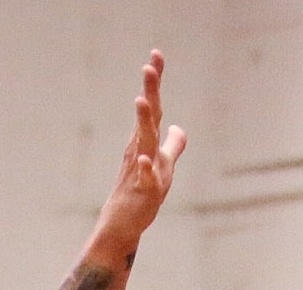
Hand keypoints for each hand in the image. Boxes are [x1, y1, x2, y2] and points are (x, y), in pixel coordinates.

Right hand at [96, 50, 186, 249]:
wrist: (123, 222)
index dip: (155, 83)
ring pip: (144, 142)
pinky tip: (145, 159)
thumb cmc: (142, 192)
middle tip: (149, 65)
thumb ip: (173, 147)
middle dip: (150, 91)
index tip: (156, 54)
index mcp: (146, 140)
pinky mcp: (142, 191)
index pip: (153, 107)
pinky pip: (143, 177)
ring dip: (143, 122)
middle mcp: (141, 149)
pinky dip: (145, 167)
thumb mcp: (163, 166)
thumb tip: (179, 129)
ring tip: (142, 101)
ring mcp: (140, 169)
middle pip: (148, 116)